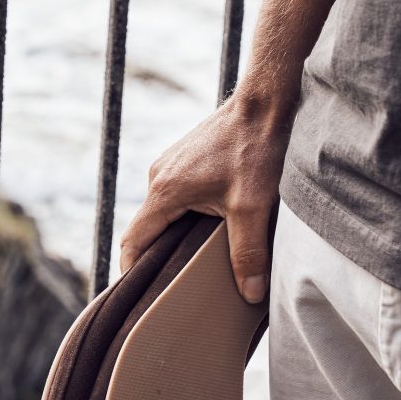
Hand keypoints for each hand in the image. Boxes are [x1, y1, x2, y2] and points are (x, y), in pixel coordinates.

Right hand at [119, 92, 291, 302]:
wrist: (267, 101)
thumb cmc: (256, 148)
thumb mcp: (253, 207)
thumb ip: (248, 253)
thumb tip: (250, 293)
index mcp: (164, 191)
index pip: (133, 242)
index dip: (133, 273)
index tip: (141, 299)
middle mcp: (159, 177)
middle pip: (148, 230)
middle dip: (158, 260)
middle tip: (173, 290)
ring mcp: (172, 165)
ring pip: (165, 213)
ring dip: (176, 237)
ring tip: (195, 264)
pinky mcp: (187, 159)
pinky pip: (178, 197)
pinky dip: (188, 218)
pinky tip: (211, 231)